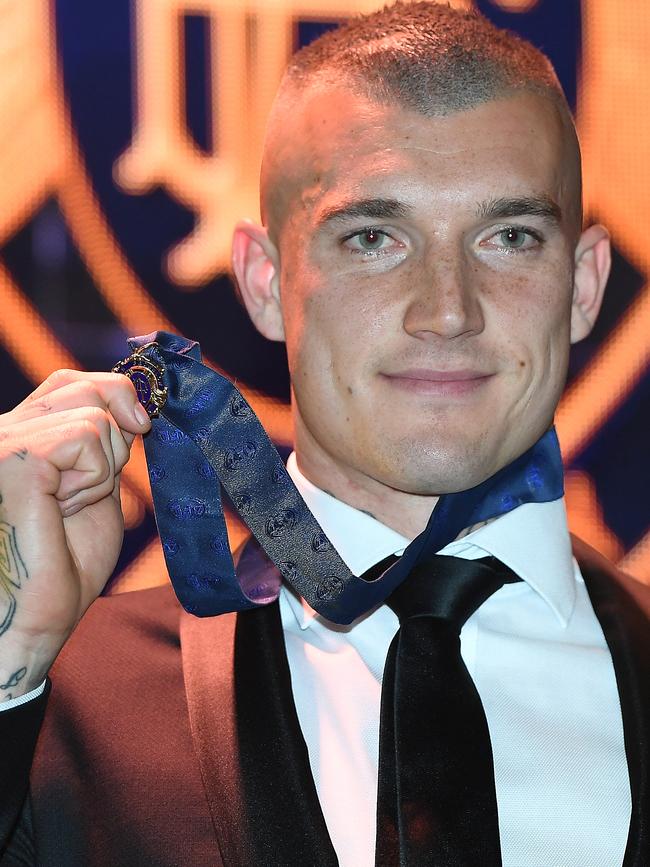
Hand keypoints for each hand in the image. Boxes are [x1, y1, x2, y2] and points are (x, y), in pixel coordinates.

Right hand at [0, 370, 150, 700]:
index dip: (116, 392)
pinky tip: (62, 510)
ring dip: (102, 471)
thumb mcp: (97, 485)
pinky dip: (92, 480)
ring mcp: (4, 439)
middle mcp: (4, 429)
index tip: (141, 425)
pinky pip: (85, 439)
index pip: (71, 382)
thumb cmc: (64, 561)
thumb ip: (105, 440)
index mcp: (20, 434)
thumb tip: (134, 398)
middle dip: (115, 438)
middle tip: (92, 491)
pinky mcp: (14, 455)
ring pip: (93, 415)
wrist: (36, 617)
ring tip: (67, 508)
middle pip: (85, 387)